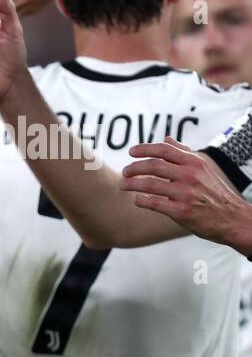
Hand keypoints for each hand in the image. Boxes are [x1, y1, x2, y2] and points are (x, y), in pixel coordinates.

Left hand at [124, 138, 251, 251]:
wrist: (233, 218)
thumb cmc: (214, 192)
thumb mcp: (203, 168)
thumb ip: (184, 153)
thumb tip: (166, 138)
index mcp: (195, 162)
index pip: (164, 149)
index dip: (144, 149)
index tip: (131, 152)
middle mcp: (190, 175)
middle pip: (153, 165)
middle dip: (133, 167)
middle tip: (125, 172)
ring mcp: (186, 193)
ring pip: (150, 184)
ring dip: (132, 183)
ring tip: (124, 185)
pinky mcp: (181, 211)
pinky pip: (154, 203)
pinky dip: (141, 200)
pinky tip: (137, 200)